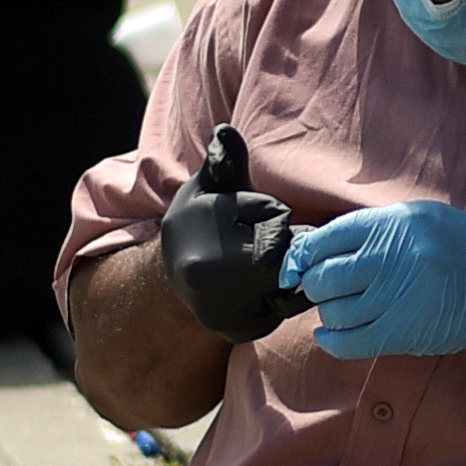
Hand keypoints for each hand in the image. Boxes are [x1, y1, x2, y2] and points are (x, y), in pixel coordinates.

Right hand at [165, 126, 302, 335]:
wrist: (175, 271)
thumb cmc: (201, 218)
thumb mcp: (211, 185)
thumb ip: (224, 161)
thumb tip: (225, 134)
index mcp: (206, 250)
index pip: (275, 217)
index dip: (265, 210)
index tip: (238, 216)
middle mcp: (213, 289)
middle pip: (286, 251)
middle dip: (279, 239)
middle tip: (248, 240)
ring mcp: (225, 315)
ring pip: (290, 279)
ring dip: (284, 266)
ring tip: (252, 260)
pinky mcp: (240, 332)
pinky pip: (285, 306)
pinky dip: (281, 293)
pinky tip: (258, 284)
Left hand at [280, 198, 465, 360]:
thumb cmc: (458, 246)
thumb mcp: (417, 218)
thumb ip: (370, 230)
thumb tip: (314, 251)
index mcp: (392, 224)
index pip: (324, 240)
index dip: (301, 256)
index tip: (297, 266)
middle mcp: (391, 258)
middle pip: (323, 278)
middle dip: (316, 285)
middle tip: (328, 288)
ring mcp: (396, 297)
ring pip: (333, 312)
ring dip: (330, 313)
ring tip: (342, 308)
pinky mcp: (402, 332)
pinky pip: (348, 342)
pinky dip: (331, 341)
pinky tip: (329, 335)